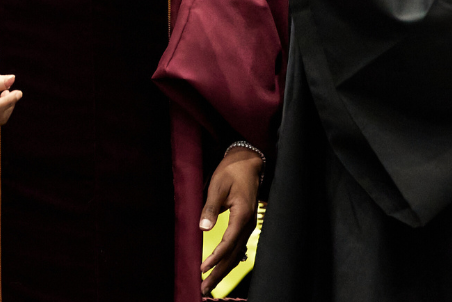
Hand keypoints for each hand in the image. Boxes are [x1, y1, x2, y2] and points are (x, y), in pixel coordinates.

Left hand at [200, 145, 262, 293]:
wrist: (248, 162)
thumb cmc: (231, 172)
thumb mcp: (217, 186)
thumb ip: (210, 208)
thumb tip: (203, 228)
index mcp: (242, 215)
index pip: (228, 243)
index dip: (215, 258)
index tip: (202, 269)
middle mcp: (248, 224)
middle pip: (234, 255)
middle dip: (218, 273)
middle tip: (203, 288)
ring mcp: (249, 225)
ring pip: (237, 254)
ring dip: (223, 270)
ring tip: (209, 285)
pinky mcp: (246, 225)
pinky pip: (238, 247)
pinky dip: (228, 261)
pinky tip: (221, 269)